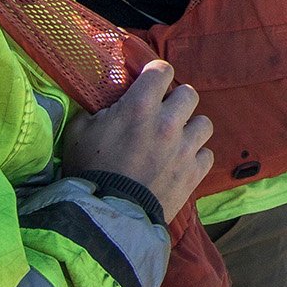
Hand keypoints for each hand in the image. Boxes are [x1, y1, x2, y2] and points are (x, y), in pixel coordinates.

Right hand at [61, 61, 213, 222]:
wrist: (106, 215)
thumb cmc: (88, 172)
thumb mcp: (79, 132)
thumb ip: (97, 110)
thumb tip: (107, 102)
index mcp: (140, 107)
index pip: (162, 70)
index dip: (156, 74)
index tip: (150, 82)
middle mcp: (168, 122)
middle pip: (189, 94)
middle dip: (176, 101)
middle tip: (162, 113)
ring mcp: (185, 148)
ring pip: (203, 123)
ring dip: (190, 128)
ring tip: (174, 139)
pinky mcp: (194, 172)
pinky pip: (206, 154)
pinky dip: (195, 156)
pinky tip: (180, 162)